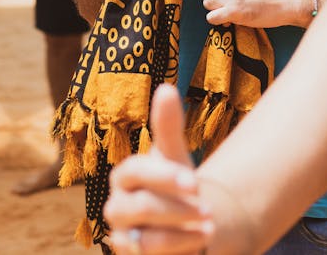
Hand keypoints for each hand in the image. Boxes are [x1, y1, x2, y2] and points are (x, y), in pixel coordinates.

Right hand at [106, 84, 212, 253]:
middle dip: (178, 209)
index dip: (164, 177)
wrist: (182, 223)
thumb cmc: (175, 185)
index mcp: (124, 175)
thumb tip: (165, 87)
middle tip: (210, 209)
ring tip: (210, 228)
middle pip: (139, 207)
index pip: (135, 171)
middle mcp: (116, 206)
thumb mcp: (175, 155)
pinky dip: (178, 251)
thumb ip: (168, 125)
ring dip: (181, 234)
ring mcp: (121, 237)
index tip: (196, 183)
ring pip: (143, 241)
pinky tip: (200, 243)